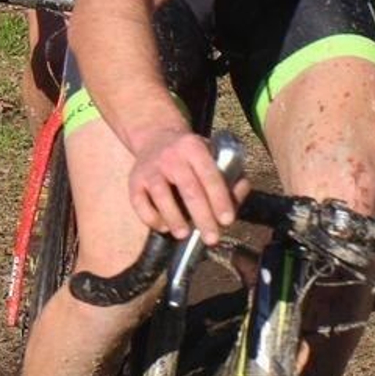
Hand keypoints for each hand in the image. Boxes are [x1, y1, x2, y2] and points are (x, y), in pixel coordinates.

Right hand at [128, 127, 248, 242]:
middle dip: (202, 217)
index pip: (210, 176)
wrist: (155, 137)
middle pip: (189, 190)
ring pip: (161, 196)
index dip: (219, 200)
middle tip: (211, 238)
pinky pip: (139, 203)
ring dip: (174, 218)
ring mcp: (150, 169)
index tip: (227, 220)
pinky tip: (163, 227)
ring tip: (184, 234)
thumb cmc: (190, 154)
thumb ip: (229, 174)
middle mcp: (171, 157)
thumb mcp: (211, 154)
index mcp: (194, 148)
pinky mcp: (134, 181)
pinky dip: (151, 218)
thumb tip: (240, 193)